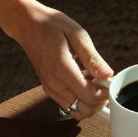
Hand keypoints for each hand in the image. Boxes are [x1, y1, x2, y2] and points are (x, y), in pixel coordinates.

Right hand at [14, 5, 113, 119]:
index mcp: (62, 68)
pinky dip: (80, 100)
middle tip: (103, 83)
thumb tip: (108, 75)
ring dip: (90, 102)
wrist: (27, 24)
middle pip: (85, 109)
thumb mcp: (77, 34)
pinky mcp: (49, 90)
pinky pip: (69, 106)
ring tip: (93, 83)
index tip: (109, 81)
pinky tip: (83, 84)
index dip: (105, 93)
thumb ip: (92, 57)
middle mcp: (54, 84)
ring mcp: (51, 89)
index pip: (90, 96)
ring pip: (77, 112)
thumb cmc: (52, 26)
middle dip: (99, 101)